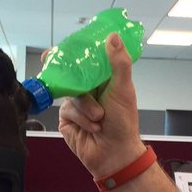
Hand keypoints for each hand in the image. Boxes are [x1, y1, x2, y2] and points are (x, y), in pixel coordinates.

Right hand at [57, 32, 147, 178]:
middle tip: (76, 79)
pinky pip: (67, 110)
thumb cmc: (124, 124)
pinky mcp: (67, 119)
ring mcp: (77, 104)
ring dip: (87, 108)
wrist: (115, 154)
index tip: (67, 46)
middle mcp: (89, 90)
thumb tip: (113, 37)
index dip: (77, 53)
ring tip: (99, 119)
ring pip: (71, 94)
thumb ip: (119, 63)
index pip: (87, 60)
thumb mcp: (123, 89)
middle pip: (73, 75)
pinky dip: (81, 119)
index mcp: (103, 80)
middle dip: (77, 80)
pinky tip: (92, 127)